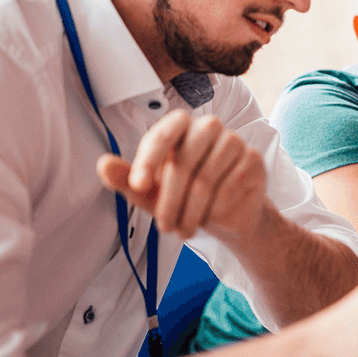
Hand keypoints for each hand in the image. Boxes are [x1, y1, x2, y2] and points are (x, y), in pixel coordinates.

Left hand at [97, 111, 267, 240]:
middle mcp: (209, 127)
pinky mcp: (254, 159)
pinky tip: (212, 217)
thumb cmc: (186, 197)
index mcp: (181, 127)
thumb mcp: (152, 193)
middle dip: (169, 200)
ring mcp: (234, 141)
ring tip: (184, 229)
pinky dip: (216, 209)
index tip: (137, 186)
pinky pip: (230, 187)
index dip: (149, 159)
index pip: (164, 133)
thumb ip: (127, 178)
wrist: (228, 216)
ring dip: (192, 212)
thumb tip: (103, 165)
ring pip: (206, 179)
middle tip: (164, 227)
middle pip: (184, 161)